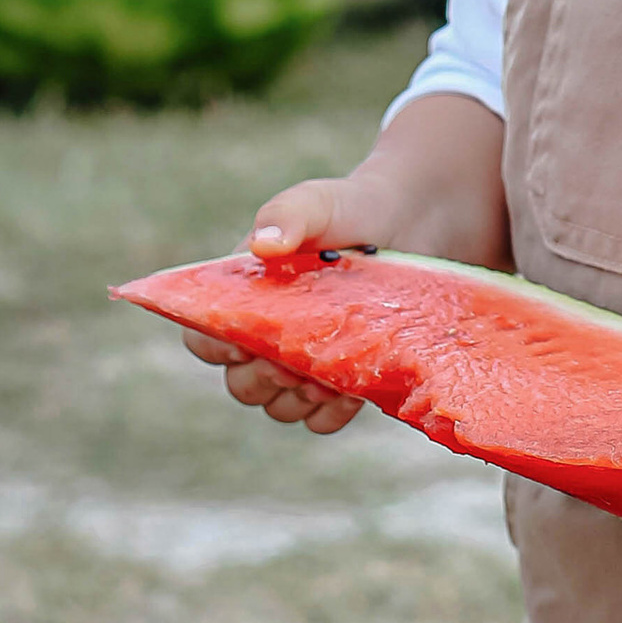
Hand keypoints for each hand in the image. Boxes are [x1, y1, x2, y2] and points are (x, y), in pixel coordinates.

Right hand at [184, 93, 511, 441]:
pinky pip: (320, 420)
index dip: (218, 348)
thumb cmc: (356, 207)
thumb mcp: (320, 202)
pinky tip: (352, 386)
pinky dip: (331, 411)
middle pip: (241, 385)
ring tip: (326, 372)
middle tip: (296, 360)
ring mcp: (304, 361)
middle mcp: (267, 333)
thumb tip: (263, 244)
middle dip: (264, 379)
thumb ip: (289, 214)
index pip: (203, 338)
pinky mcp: (343, 380)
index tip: (250, 338)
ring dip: (297, 399)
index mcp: (247, 294)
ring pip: (278, 407)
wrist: (418, 220)